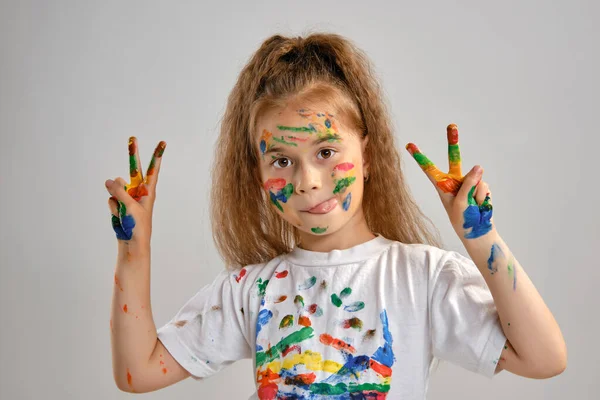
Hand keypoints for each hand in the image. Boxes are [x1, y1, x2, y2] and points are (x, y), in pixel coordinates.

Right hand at [105, 137, 165, 241]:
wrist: (131, 244)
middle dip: (133, 155)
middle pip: (134, 170)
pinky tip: (119, 218)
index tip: (162, 143)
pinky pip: (111, 201)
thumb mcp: (130, 208)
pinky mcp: (119, 204)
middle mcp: (139, 191)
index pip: (153, 170)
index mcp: (149, 192)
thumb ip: (120, 192)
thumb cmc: (138, 227)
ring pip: (116, 189)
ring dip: (117, 201)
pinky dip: (113, 209)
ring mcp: (128, 197)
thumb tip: (110, 179)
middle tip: (132, 138)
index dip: (156, 156)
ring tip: (124, 214)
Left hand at [406, 124, 493, 239]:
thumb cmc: (463, 219)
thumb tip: (479, 166)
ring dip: (476, 195)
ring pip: (475, 179)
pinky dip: (483, 197)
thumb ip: (468, 183)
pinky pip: (484, 186)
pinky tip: (481, 205)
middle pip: (454, 157)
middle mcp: (454, 181)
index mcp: (441, 186)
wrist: (478, 230)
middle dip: (453, 141)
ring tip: (473, 206)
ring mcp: (468, 182)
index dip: (419, 157)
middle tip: (451, 125)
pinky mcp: (481, 186)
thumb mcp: (461, 203)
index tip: (409, 145)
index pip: (429, 169)